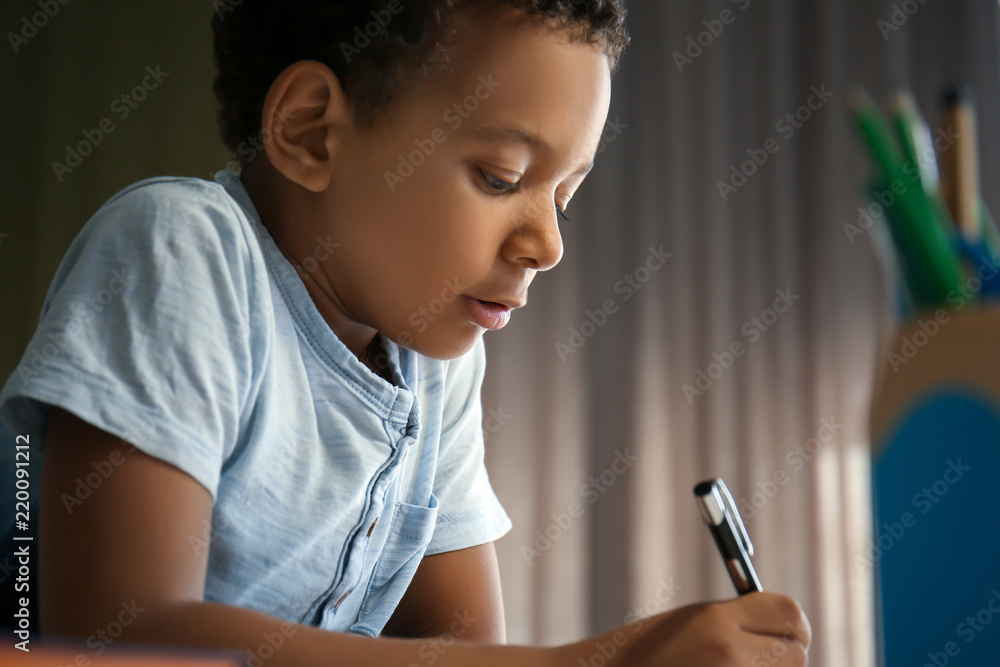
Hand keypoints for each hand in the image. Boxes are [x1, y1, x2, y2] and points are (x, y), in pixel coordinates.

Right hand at [559, 592, 810, 666]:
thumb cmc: (641, 654)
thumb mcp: (688, 623)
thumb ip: (736, 622)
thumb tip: (788, 633)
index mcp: (715, 621)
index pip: (790, 614)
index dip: (792, 625)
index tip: (782, 632)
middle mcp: (728, 654)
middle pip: (797, 655)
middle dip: (783, 658)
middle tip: (754, 658)